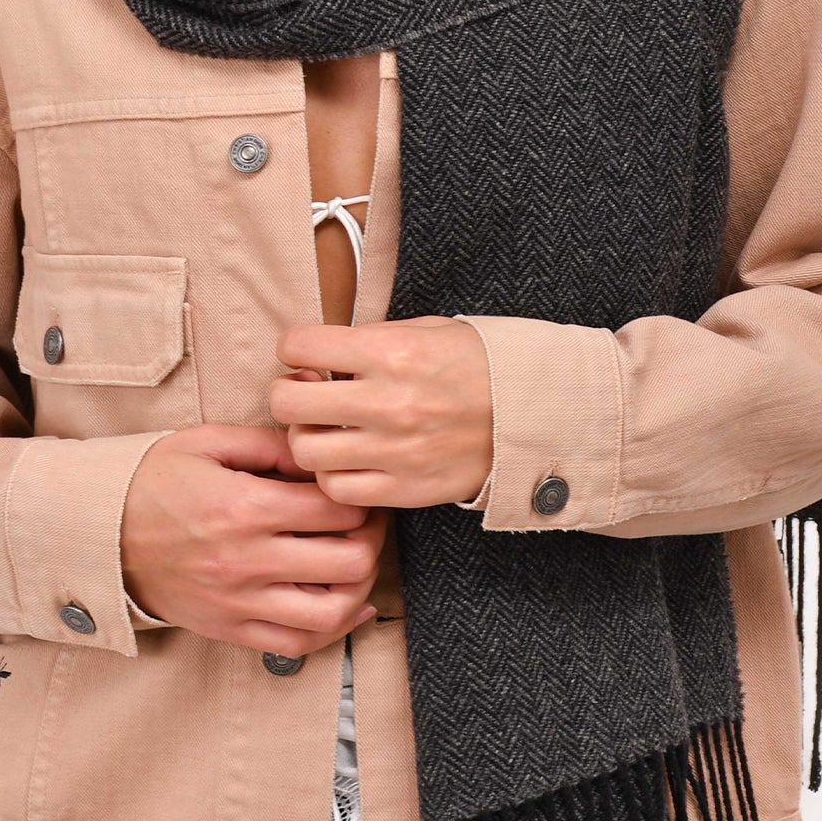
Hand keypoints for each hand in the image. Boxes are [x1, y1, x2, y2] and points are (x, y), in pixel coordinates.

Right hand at [120, 424, 387, 655]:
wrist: (99, 535)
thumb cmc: (153, 482)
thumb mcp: (207, 442)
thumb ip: (269, 444)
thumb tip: (318, 454)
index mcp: (244, 506)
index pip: (336, 508)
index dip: (361, 495)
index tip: (358, 489)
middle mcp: (247, 560)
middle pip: (348, 561)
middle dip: (371, 538)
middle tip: (366, 523)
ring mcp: (239, 601)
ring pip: (332, 611)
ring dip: (360, 586)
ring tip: (357, 562)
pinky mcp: (230, 629)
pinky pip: (298, 644)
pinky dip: (333, 630)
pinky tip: (345, 606)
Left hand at [267, 318, 493, 508]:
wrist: (533, 414)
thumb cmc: (478, 366)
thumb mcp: (427, 331)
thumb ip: (370, 338)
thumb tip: (319, 350)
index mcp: (390, 352)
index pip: (299, 345)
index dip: (294, 347)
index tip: (305, 354)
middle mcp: (386, 402)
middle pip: (288, 401)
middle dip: (288, 392)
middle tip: (305, 391)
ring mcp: (394, 450)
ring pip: (305, 450)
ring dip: (307, 436)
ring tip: (327, 429)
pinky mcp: (404, 488)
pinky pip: (337, 489)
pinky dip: (333, 474)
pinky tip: (348, 459)